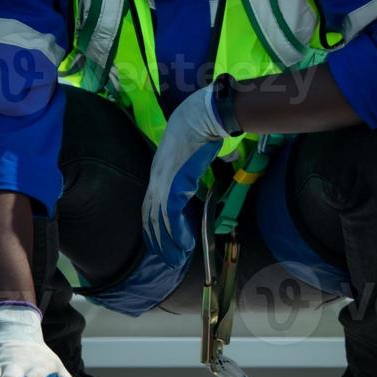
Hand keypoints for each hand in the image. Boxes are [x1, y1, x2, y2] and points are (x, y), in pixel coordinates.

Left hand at [142, 83, 229, 269]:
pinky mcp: (173, 186)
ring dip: (169, 243)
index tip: (158, 242)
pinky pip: (172, 217)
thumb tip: (228, 158)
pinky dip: (178, 233)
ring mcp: (162, 184)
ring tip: (178, 259)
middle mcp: (156, 181)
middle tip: (168, 259)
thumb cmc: (198, 128)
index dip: (151, 227)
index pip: (148, 207)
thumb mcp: (195, 151)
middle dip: (158, 242)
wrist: (198, 117)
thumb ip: (204, 162)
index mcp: (158, 174)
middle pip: (151, 219)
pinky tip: (185, 245)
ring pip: (160, 222)